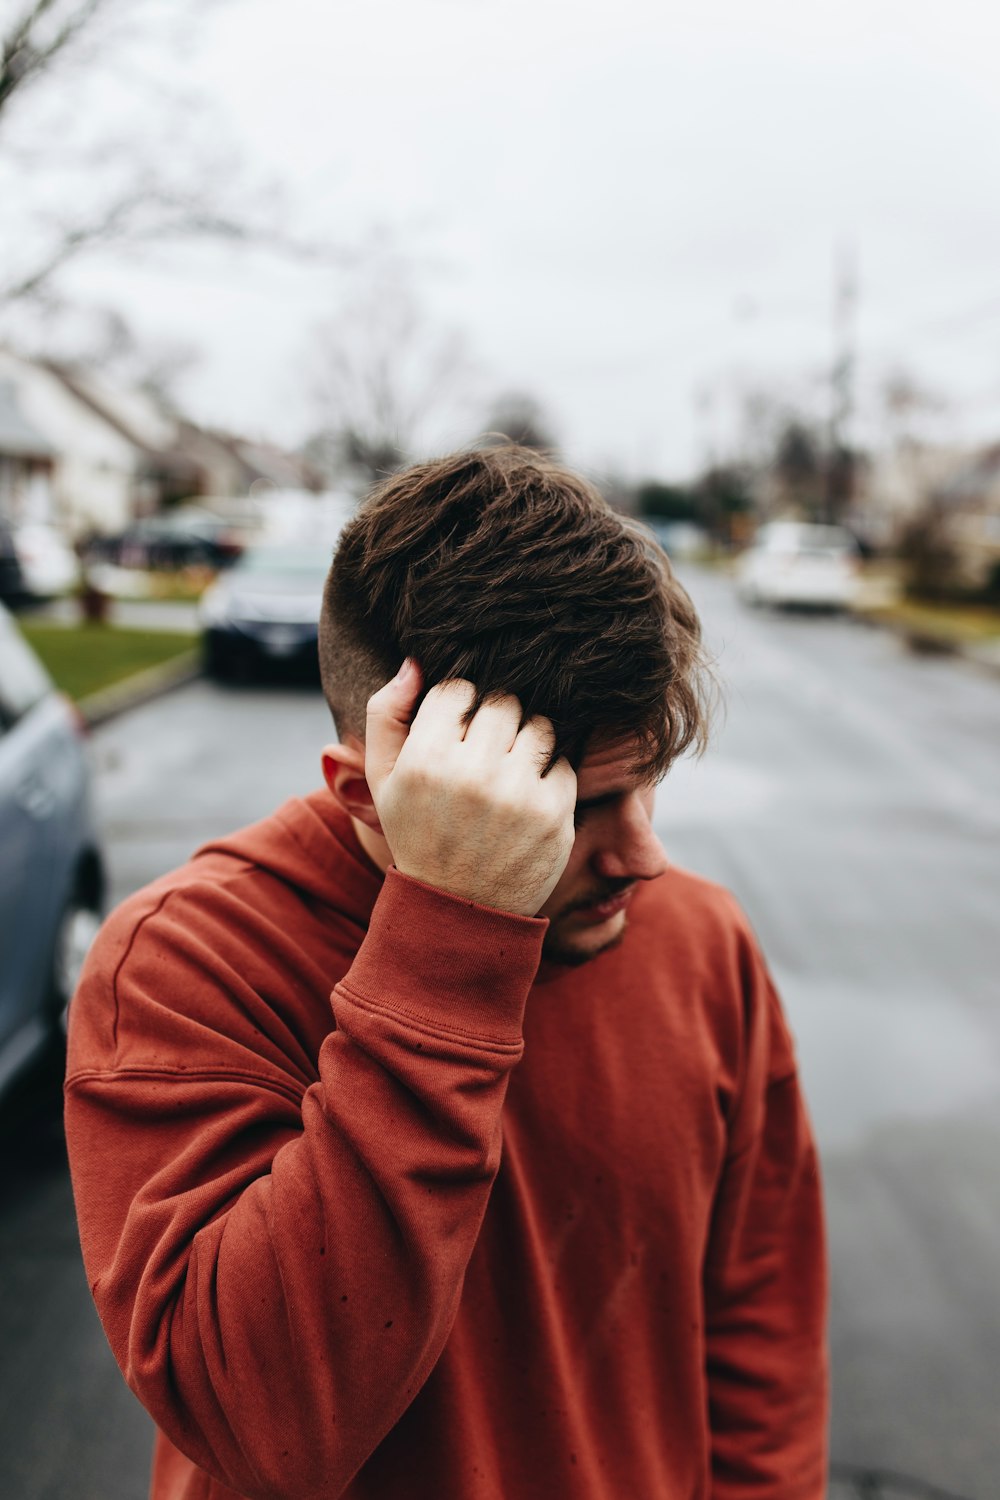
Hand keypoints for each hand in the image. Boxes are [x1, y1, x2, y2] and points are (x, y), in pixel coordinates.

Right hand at [364, 661, 576, 915]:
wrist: (459, 910)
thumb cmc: (418, 835)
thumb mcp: (382, 781)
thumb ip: (384, 715)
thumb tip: (414, 663)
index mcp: (425, 759)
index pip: (456, 688)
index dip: (458, 705)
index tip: (456, 732)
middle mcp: (473, 773)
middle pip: (502, 700)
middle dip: (494, 718)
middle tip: (486, 750)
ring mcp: (519, 793)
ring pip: (539, 723)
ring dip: (526, 737)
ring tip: (508, 767)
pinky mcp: (556, 813)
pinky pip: (562, 760)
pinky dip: (547, 771)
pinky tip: (525, 794)